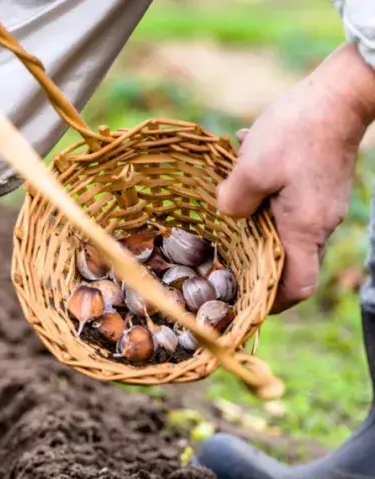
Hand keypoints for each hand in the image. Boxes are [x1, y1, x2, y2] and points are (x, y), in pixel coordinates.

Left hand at [216, 43, 374, 313]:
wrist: (339, 93)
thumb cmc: (297, 131)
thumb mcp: (251, 168)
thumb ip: (233, 201)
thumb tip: (226, 215)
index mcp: (304, 229)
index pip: (297, 287)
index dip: (272, 303)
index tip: (245, 302)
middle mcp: (320, 223)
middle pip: (287, 260)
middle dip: (253, 259)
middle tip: (220, 255)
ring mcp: (323, 204)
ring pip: (283, 226)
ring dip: (254, 217)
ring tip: (229, 195)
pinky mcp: (320, 185)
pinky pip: (288, 201)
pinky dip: (265, 192)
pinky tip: (246, 163)